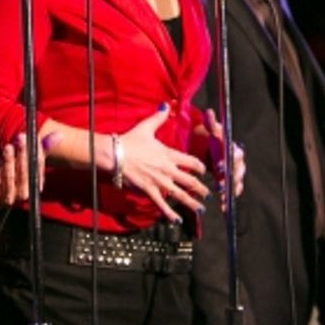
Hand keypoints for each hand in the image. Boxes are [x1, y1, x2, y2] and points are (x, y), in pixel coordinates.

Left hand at [0, 131, 53, 207]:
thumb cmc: (11, 179)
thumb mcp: (24, 165)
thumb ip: (39, 152)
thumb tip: (58, 135)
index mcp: (34, 184)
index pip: (38, 168)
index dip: (36, 153)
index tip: (32, 138)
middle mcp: (24, 193)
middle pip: (25, 174)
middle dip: (23, 155)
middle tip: (21, 138)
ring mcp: (9, 198)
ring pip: (10, 180)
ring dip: (9, 162)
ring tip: (8, 147)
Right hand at [117, 104, 209, 222]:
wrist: (116, 154)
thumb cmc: (130, 140)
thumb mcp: (146, 127)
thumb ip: (159, 117)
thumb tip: (166, 105)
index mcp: (169, 154)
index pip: (191, 162)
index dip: (200, 167)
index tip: (204, 171)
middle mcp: (168, 169)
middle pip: (190, 181)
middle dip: (201, 188)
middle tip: (208, 194)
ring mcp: (160, 181)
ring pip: (180, 195)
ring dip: (192, 203)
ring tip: (201, 209)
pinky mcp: (149, 190)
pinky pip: (162, 204)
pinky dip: (170, 213)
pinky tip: (177, 220)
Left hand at [200, 110, 245, 197]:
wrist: (214, 149)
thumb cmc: (213, 140)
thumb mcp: (212, 131)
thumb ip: (211, 123)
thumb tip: (208, 111)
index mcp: (234, 149)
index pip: (234, 155)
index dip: (227, 161)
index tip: (218, 165)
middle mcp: (237, 163)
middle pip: (237, 172)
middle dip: (229, 179)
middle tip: (220, 184)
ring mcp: (235, 174)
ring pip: (235, 184)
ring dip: (229, 191)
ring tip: (222, 198)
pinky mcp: (230, 184)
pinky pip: (231, 192)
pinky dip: (228, 200)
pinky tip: (223, 207)